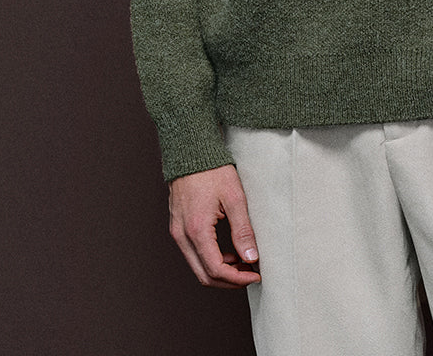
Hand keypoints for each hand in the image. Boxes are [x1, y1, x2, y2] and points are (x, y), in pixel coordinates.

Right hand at [168, 164, 260, 287]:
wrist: (191, 151)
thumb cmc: (213, 170)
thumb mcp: (234, 198)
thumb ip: (243, 230)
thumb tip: (252, 258)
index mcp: (196, 230)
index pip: (216, 270)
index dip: (238, 279)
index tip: (255, 275)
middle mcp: (182, 235)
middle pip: (204, 276)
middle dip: (229, 281)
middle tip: (250, 273)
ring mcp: (177, 232)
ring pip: (197, 267)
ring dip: (220, 271)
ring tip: (243, 262)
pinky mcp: (177, 227)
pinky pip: (192, 254)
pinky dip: (210, 260)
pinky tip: (228, 252)